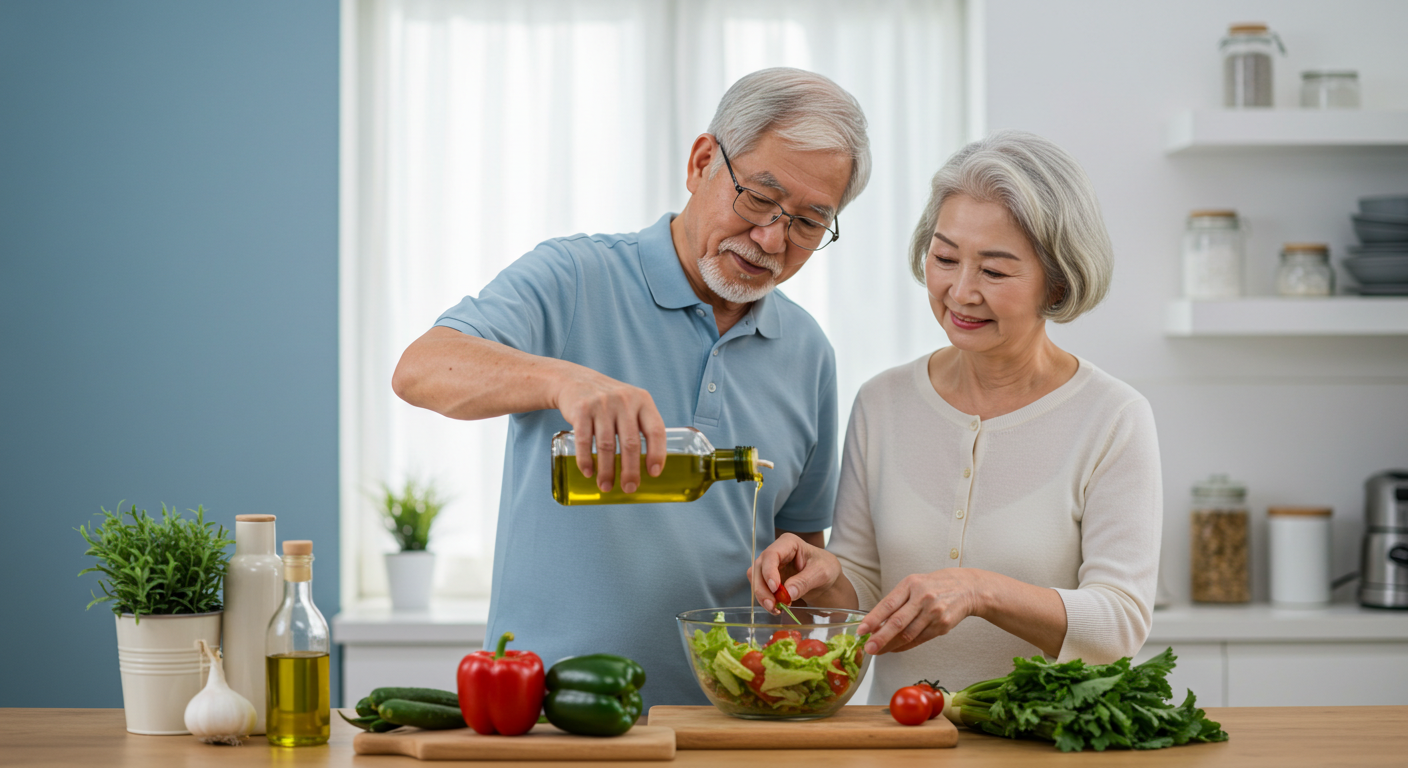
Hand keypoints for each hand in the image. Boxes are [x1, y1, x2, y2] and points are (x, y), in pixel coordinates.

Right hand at [553, 370, 666, 493]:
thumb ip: (640, 426)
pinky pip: (585, 441)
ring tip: (606, 486)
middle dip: (630, 470)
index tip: (654, 473)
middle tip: (629, 488)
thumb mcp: (630, 403)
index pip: (656, 430)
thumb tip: (647, 467)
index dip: (657, 454)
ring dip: (606, 471)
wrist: (575, 381)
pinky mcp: (581, 410)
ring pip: (607, 445)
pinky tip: (588, 472)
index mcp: (642, 401)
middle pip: (631, 443)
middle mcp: (624, 401)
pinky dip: (586, 460)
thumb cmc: (609, 401)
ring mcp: (602, 405)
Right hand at [747, 533, 842, 613]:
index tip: (775, 588)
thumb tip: (788, 593)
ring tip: (775, 609)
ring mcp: (770, 565)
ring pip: (756, 579)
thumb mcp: (821, 573)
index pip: (771, 554)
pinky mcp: (769, 579)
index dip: (769, 571)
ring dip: (762, 596)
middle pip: (759, 567)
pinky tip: (776, 608)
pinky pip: (761, 588)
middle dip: (762, 588)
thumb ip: (804, 581)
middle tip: (772, 605)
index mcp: (788, 543)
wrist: (826, 578)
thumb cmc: (826, 568)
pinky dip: (765, 599)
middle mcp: (775, 552)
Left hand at [857, 570, 979, 654]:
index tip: (862, 630)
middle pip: (898, 622)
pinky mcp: (942, 626)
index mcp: (912, 584)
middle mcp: (923, 598)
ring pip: (908, 635)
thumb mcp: (914, 583)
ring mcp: (934, 613)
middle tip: (868, 648)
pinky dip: (905, 646)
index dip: (873, 619)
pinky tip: (895, 648)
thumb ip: (897, 600)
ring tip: (878, 650)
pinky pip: (919, 640)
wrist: (968, 588)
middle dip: (880, 638)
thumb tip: (876, 622)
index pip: (888, 604)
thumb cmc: (935, 585)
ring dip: (891, 645)